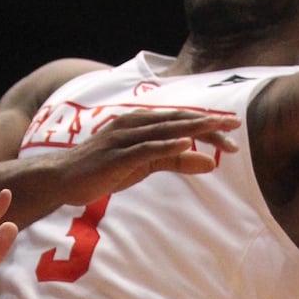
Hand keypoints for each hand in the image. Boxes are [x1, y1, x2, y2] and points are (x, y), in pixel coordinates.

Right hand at [53, 107, 241, 205]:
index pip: (181, 120)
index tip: (232, 128)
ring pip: (165, 130)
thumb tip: (210, 162)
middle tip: (235, 126)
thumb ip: (176, 160)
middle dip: (208, 122)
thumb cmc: (104, 169)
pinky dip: (166, 145)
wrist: (62, 179)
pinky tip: (185, 143)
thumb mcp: (145, 165)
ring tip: (219, 129)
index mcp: (141, 123)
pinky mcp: (116, 155)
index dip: (207, 122)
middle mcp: (134, 124)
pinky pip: (145, 149)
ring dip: (194, 129)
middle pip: (178, 120)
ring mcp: (124, 138)